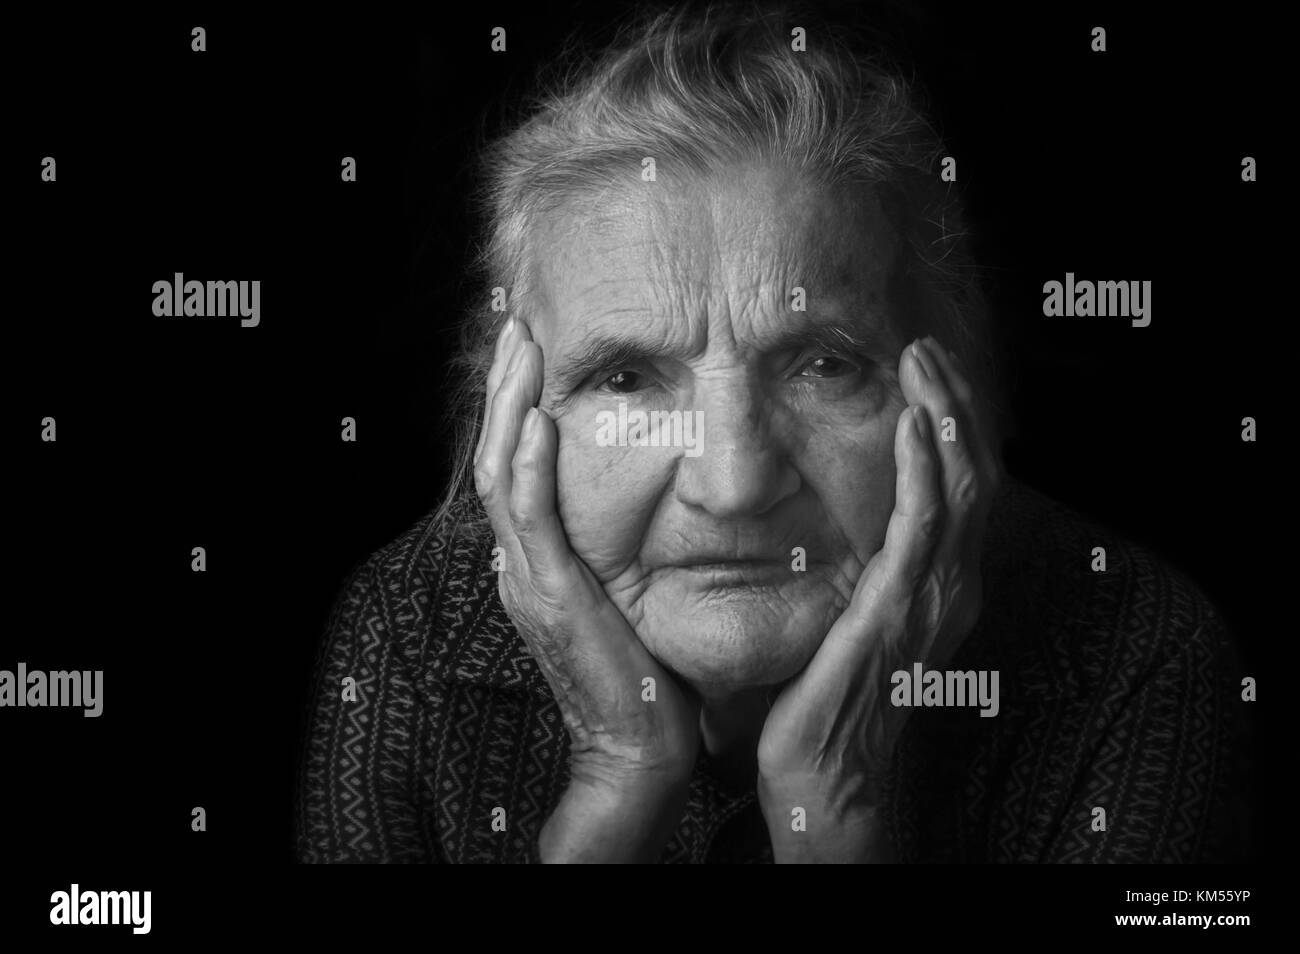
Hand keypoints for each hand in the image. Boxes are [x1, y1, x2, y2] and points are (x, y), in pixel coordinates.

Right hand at [473, 317, 699, 860]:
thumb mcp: (626, 592)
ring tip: (520, 348)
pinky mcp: (549, 596)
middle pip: (496, 455)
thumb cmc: (645, 671)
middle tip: (518, 324)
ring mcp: (527, 578)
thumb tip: (652, 492)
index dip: (515, 403)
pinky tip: (535, 419)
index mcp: (536, 559)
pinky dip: (527, 465)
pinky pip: (529, 519)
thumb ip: (619, 545)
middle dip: (504, 387)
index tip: (533, 348)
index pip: (514, 464)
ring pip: (500, 475)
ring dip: (508, 407)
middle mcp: (520, 562)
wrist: (640, 746)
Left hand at [755, 336, 1000, 861]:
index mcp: (943, 583)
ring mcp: (932, 598)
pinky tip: (913, 424)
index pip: (964, 484)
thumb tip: (844, 516)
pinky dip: (923, 469)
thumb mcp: (858, 615)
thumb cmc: (831, 695)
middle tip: (926, 344)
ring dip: (944, 416)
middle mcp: (952, 585)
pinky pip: (921, 527)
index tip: (928, 370)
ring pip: (959, 487)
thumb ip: (867, 566)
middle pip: (974, 472)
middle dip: (955, 402)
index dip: (955, 422)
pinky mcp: (896, 610)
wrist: (826, 771)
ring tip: (923, 361)